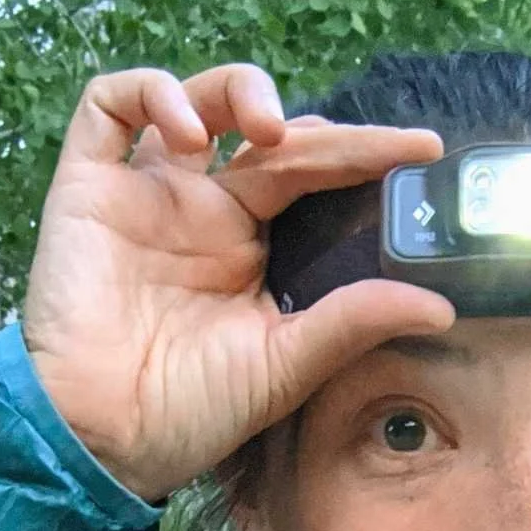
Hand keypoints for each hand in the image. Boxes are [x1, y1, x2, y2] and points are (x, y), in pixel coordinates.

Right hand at [21, 64, 454, 504]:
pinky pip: (109, 107)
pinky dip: (151, 93)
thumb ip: (351, 323)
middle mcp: (203, 211)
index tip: (422, 151)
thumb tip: (440, 304)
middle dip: (321, 133)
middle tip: (355, 151)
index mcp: (252, 248)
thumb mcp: (284, 366)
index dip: (366, 155)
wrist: (102, 439)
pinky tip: (192, 134)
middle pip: (270, 138)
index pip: (316, 178)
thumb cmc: (188, 413)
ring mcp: (147, 195)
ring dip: (239, 91)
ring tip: (266, 130)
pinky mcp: (89, 187)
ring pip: (198, 100)